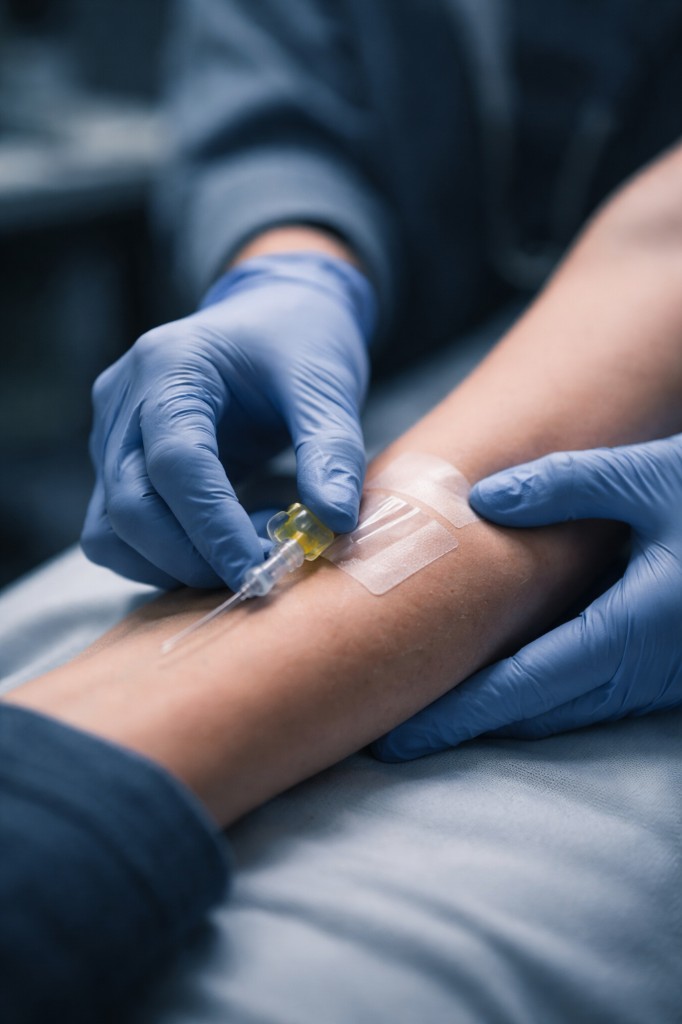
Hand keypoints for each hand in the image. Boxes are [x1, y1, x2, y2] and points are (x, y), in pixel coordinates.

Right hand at [82, 252, 375, 589]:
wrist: (272, 315)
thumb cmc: (297, 339)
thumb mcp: (326, 385)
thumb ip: (331, 451)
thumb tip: (334, 523)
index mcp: (170, 367)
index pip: (175, 464)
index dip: (213, 528)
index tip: (260, 571)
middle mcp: (125, 401)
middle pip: (130, 507)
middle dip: (192, 558)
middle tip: (261, 575)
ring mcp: (111, 435)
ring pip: (110, 531)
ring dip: (172, 564)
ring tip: (247, 549)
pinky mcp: (117, 466)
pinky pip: (117, 532)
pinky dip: (161, 557)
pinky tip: (221, 544)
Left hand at [374, 435, 681, 760]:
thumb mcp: (653, 478)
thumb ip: (565, 484)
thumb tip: (477, 500)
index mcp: (632, 630)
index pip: (522, 690)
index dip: (455, 717)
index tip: (397, 737)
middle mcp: (643, 671)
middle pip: (535, 715)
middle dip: (465, 725)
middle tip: (395, 726)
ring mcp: (659, 681)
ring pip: (563, 713)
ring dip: (501, 716)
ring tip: (434, 706)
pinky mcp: (666, 674)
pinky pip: (591, 699)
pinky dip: (540, 698)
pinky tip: (504, 681)